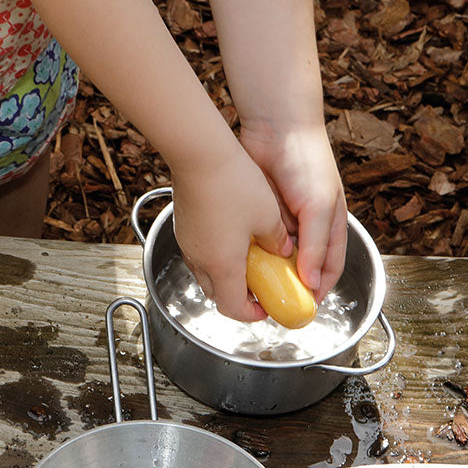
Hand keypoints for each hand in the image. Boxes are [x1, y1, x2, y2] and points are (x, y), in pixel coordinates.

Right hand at [170, 147, 292, 323]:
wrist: (199, 154)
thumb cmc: (233, 183)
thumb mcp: (268, 216)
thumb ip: (277, 240)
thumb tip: (283, 248)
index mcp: (223, 265)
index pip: (233, 308)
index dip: (252, 314)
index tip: (267, 307)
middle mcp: (200, 260)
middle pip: (217, 295)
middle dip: (239, 296)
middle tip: (260, 287)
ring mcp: (188, 243)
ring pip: (206, 274)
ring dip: (226, 276)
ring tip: (250, 262)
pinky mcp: (184, 227)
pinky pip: (199, 253)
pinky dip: (215, 257)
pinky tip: (232, 238)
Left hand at [239, 122, 346, 303]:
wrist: (276, 129)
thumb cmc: (308, 164)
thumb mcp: (317, 207)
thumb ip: (316, 245)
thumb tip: (312, 283)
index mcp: (329, 228)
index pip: (327, 271)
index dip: (316, 292)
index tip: (301, 310)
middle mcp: (306, 229)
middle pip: (297, 268)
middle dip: (285, 286)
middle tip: (269, 303)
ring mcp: (281, 222)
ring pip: (273, 257)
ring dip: (265, 271)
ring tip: (251, 288)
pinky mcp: (258, 214)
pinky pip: (253, 241)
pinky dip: (248, 253)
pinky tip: (238, 264)